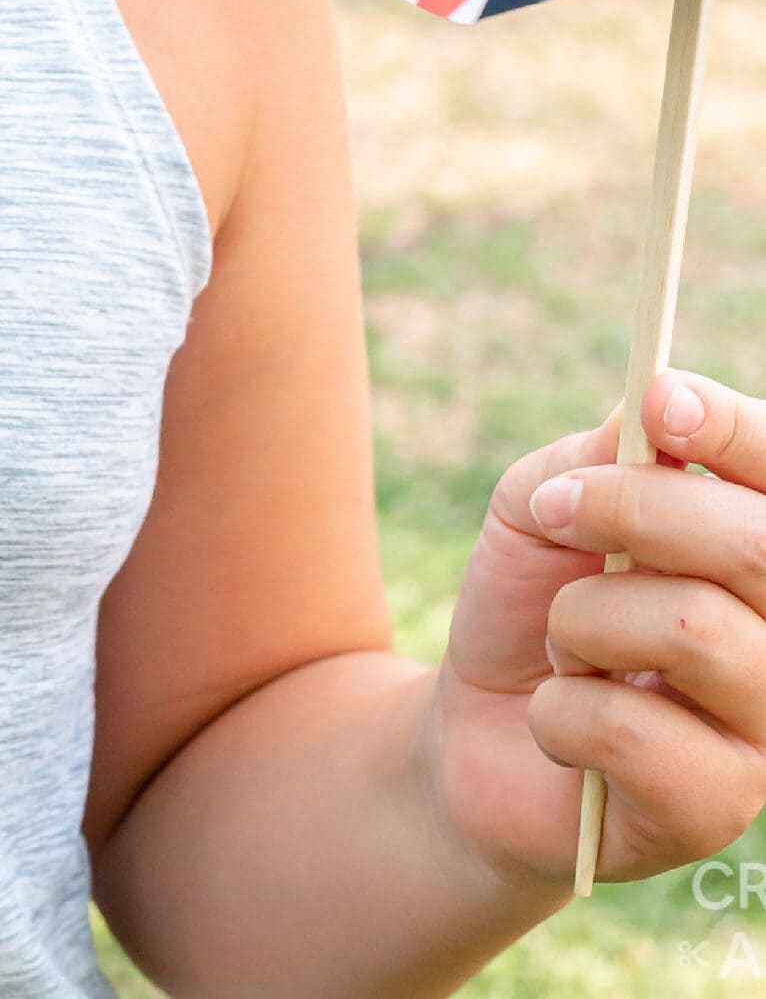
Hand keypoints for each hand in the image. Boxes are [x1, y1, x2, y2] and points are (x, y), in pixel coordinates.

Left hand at [424, 372, 765, 887]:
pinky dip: (561, 710)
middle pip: (754, 544)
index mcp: (752, 549)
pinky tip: (560, 723)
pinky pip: (635, 729)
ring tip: (563, 644)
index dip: (733, 430)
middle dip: (636, 508)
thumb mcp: (543, 503)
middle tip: (553, 511)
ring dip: (584, 619)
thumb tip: (654, 404)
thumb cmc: (530, 601)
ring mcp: (760, 727)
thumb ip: (600, 454)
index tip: (661, 401)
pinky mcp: (714, 808)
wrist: (473, 729)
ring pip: (693, 628)